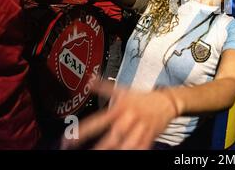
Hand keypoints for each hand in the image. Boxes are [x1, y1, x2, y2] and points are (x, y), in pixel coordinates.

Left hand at [61, 81, 177, 149]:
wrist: (166, 101)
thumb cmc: (141, 97)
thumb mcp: (123, 90)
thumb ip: (104, 87)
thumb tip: (89, 79)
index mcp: (121, 108)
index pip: (98, 121)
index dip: (83, 131)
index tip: (68, 140)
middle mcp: (130, 119)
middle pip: (113, 136)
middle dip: (99, 148)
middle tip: (85, 153)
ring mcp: (141, 129)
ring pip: (128, 145)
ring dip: (116, 151)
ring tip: (102, 156)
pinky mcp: (150, 137)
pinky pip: (141, 148)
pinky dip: (134, 152)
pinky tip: (123, 155)